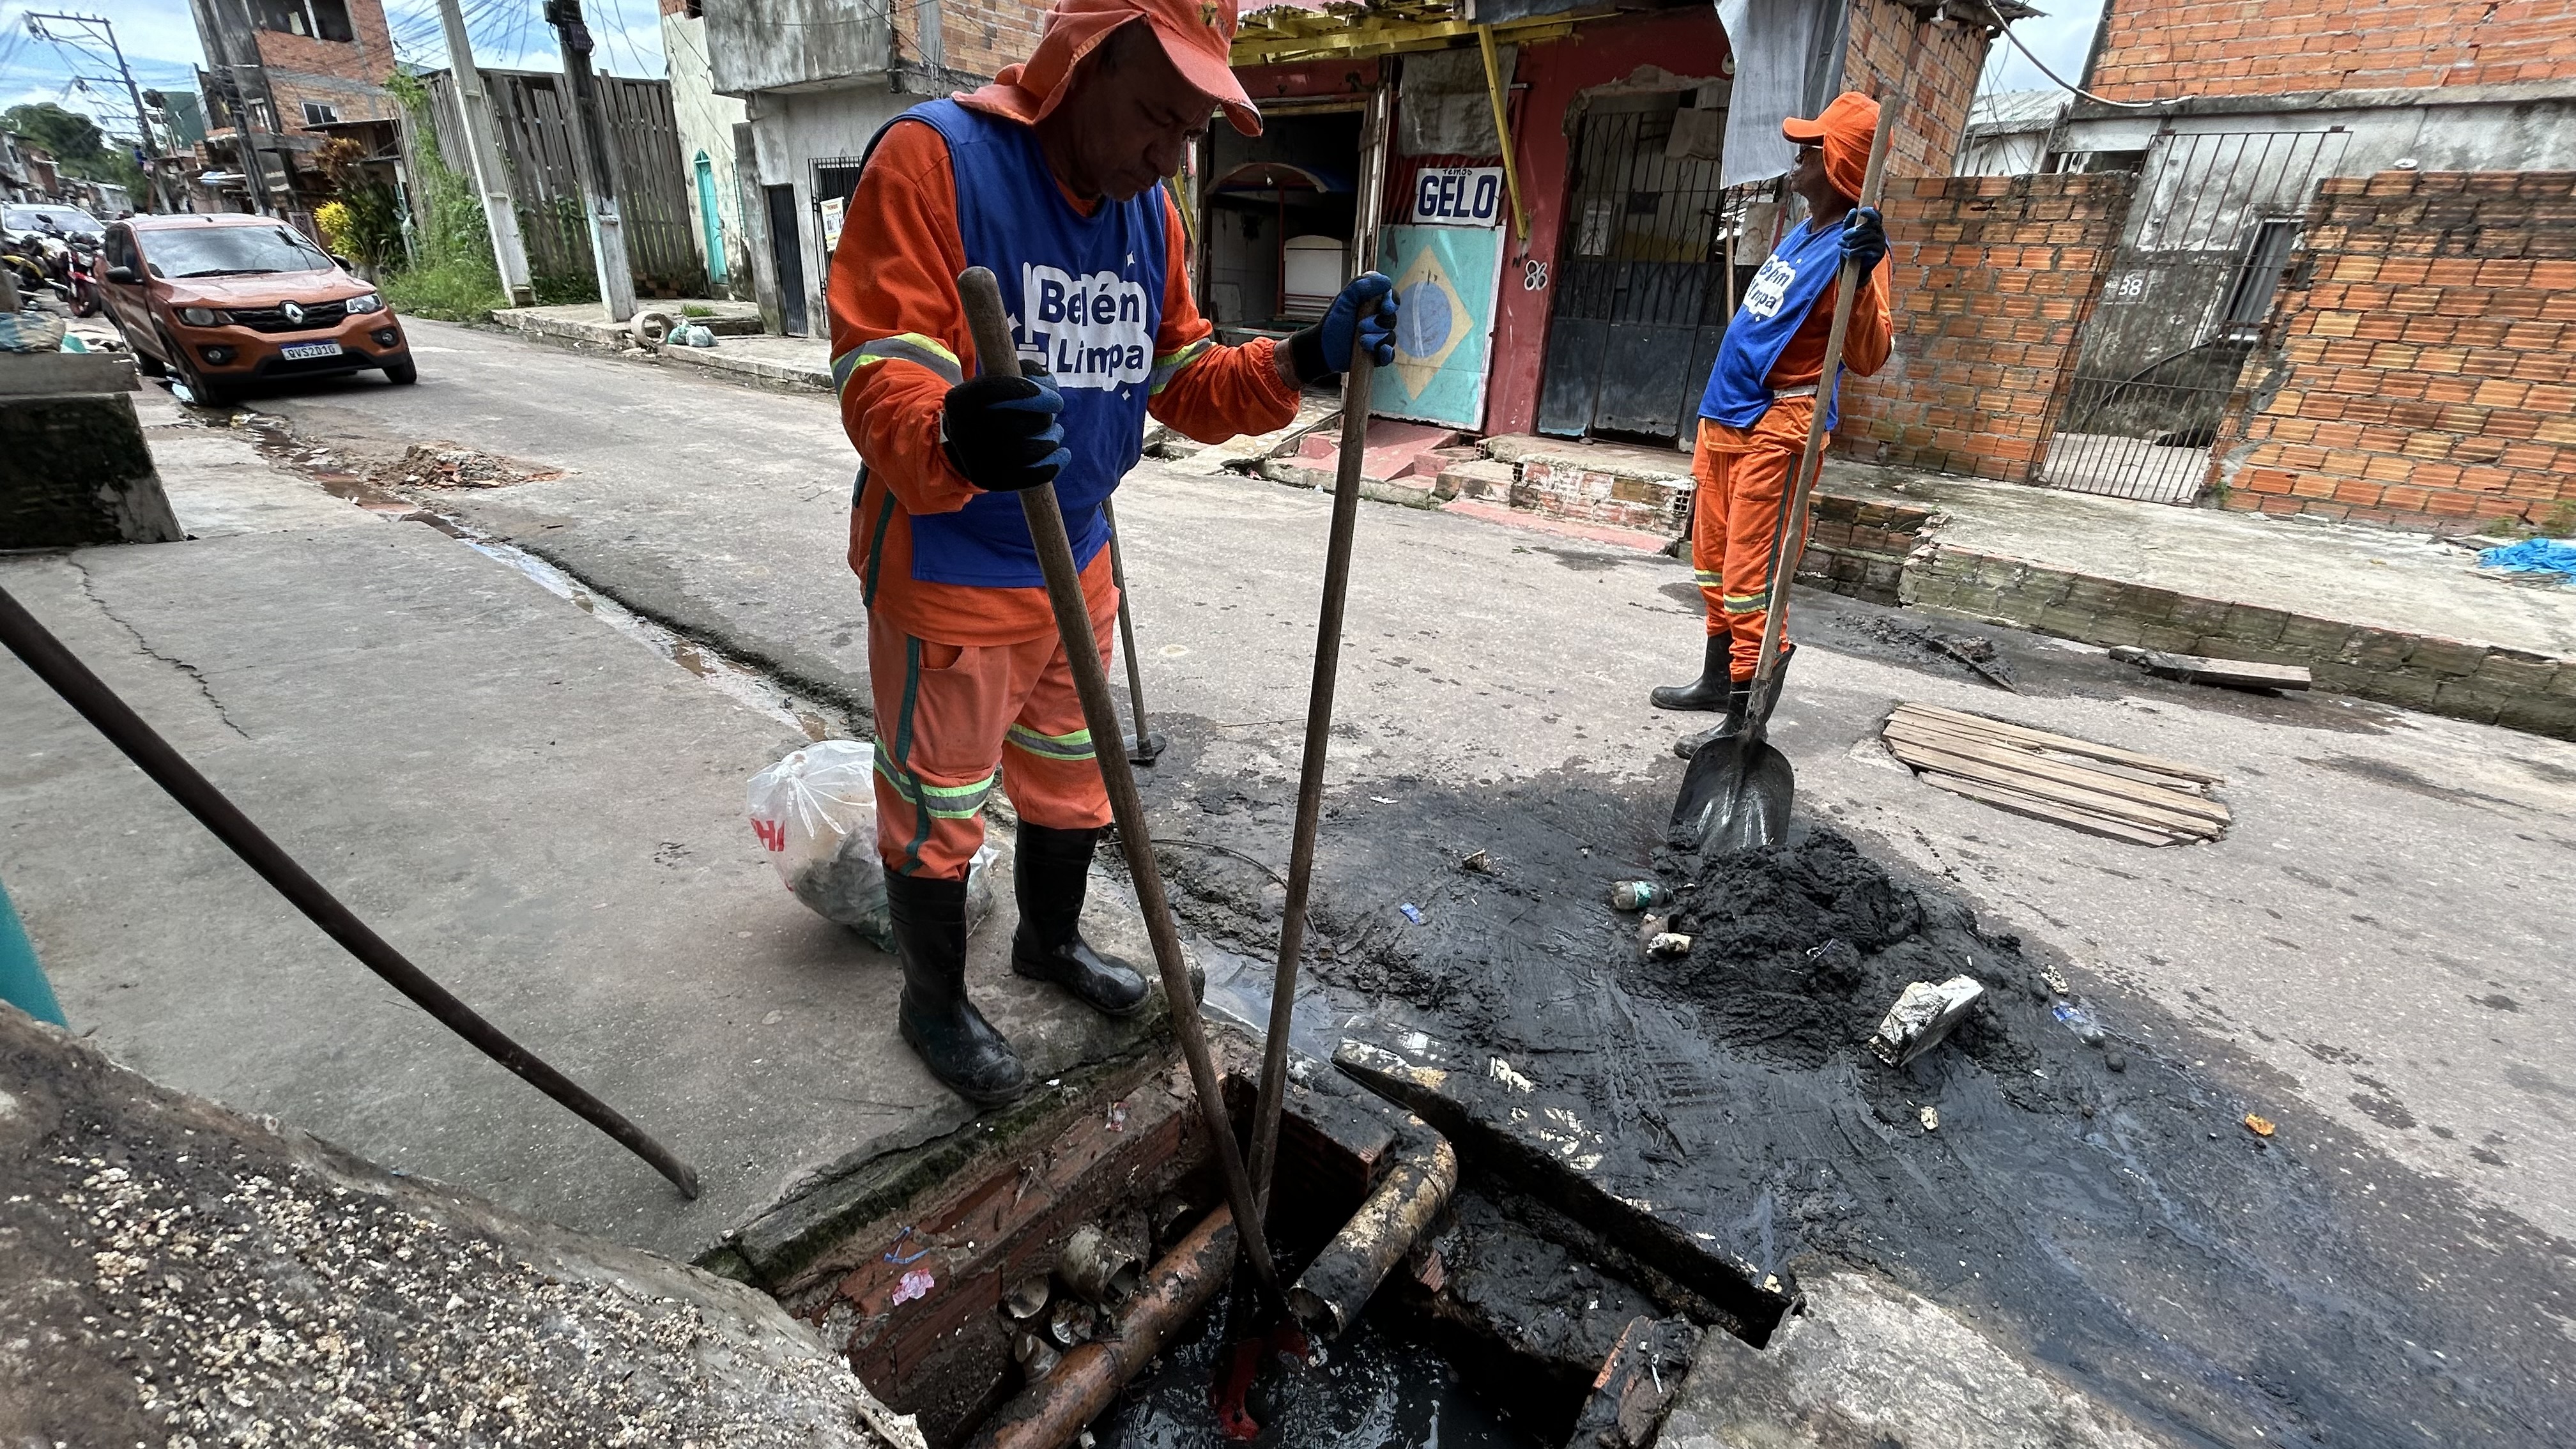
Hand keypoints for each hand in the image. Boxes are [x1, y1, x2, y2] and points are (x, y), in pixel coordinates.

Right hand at [942, 368, 1068, 492]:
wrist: (965, 443)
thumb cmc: (992, 406)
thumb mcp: (1001, 381)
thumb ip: (1027, 373)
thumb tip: (1048, 384)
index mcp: (960, 401)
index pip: (992, 392)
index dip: (1027, 392)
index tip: (1053, 397)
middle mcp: (963, 432)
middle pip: (1016, 425)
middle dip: (1045, 418)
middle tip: (1051, 416)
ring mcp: (976, 461)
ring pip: (1028, 451)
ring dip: (1051, 440)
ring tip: (1055, 433)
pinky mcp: (991, 481)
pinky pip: (1029, 477)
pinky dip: (1052, 464)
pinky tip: (1062, 454)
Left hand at [1288, 271, 1398, 383]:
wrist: (1323, 348)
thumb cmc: (1333, 321)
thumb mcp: (1344, 299)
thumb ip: (1361, 286)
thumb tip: (1386, 282)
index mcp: (1373, 303)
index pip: (1391, 298)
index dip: (1392, 302)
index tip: (1385, 308)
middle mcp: (1379, 319)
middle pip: (1391, 319)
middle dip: (1379, 323)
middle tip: (1361, 327)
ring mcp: (1379, 338)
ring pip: (1390, 337)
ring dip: (1377, 339)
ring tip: (1361, 341)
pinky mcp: (1377, 354)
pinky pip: (1389, 355)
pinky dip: (1387, 353)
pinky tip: (1381, 351)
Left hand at [1841, 206, 1887, 272]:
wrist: (1855, 268)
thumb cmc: (1852, 248)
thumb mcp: (1848, 235)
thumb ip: (1849, 222)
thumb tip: (1853, 210)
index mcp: (1873, 226)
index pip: (1877, 216)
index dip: (1871, 212)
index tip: (1861, 212)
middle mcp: (1880, 233)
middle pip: (1869, 227)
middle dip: (1854, 231)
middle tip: (1843, 236)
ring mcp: (1881, 243)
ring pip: (1868, 238)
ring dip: (1853, 241)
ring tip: (1843, 245)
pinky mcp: (1879, 254)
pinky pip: (1868, 249)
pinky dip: (1855, 251)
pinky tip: (1847, 253)